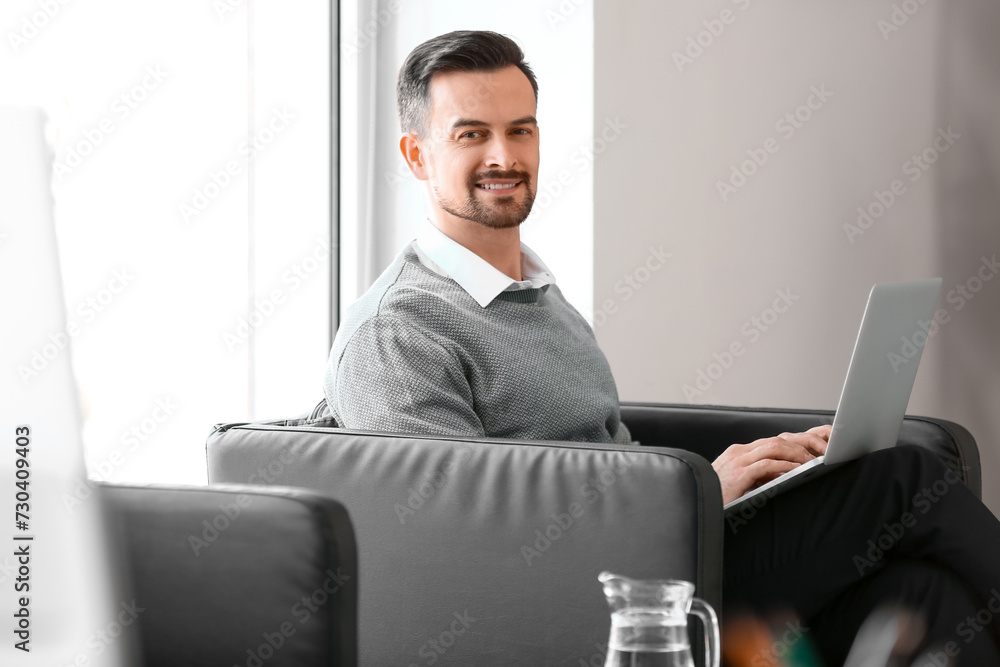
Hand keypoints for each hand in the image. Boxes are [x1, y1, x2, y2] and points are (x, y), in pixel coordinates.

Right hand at [711, 424, 831, 504]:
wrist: (697, 504)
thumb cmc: (718, 497)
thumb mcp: (739, 482)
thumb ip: (756, 475)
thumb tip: (781, 474)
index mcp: (738, 452)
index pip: (771, 441)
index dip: (794, 444)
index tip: (810, 451)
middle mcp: (739, 452)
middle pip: (776, 440)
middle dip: (800, 445)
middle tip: (818, 454)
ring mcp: (738, 461)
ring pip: (774, 447)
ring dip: (797, 453)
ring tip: (812, 462)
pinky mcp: (740, 474)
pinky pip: (767, 465)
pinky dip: (785, 466)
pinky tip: (797, 471)